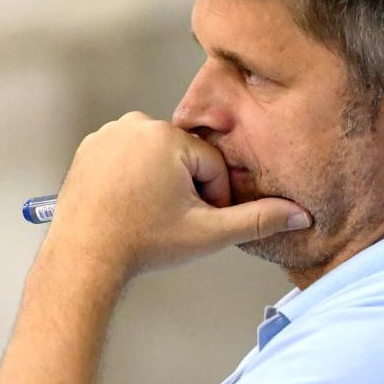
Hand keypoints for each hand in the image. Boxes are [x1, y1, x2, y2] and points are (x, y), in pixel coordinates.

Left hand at [45, 113, 310, 276]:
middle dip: (184, 189)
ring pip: (157, 157)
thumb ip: (257, 220)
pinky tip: (127, 205)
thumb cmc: (140, 245)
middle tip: (166, 221)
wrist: (84, 257)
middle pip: (184, 157)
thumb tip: (298, 214)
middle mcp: (137, 125)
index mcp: (168, 138)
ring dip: (160, 182)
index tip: (193, 221)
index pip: (212, 164)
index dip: (211, 199)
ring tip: (146, 214)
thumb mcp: (208, 234)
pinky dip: (133, 178)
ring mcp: (110, 133)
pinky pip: (129, 157)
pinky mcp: (91, 146)